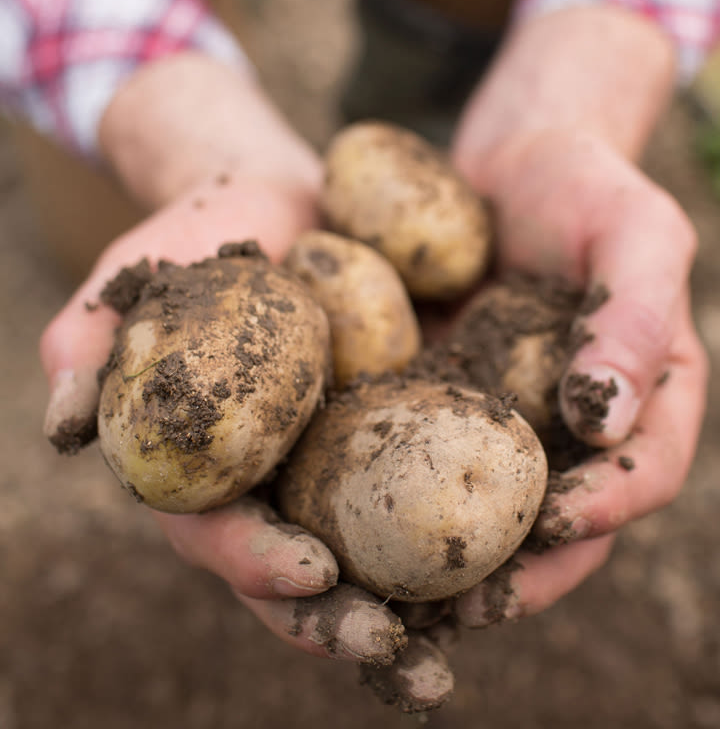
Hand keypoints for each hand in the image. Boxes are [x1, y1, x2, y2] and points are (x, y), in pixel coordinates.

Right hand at [37, 53, 417, 668]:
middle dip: (344, 618)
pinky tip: (527, 539)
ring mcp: (346, 461)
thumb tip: (60, 428)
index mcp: (213, 467)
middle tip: (396, 647)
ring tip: (476, 623)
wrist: (286, 203)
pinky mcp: (403, 427)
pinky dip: (474, 516)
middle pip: (307, 571)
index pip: (224, 535)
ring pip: (380, 547)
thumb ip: (90, 348)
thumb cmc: (203, 240)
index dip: (256, 562)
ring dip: (424, 597)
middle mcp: (283, 480)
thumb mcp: (136, 281)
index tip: (308, 572)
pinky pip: (437, 479)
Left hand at [447, 7, 708, 624]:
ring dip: (453, 560)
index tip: (559, 526)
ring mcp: (512, 420)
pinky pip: (428, 459)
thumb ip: (638, 313)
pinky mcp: (450, 402)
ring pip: (492, 508)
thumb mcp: (635, 229)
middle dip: (524, 572)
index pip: (647, 474)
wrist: (511, 165)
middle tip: (468, 607)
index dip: (611, 511)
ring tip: (400, 594)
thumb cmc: (586, 186)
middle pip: (567, 523)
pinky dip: (399, 495)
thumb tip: (607, 415)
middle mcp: (580, 425)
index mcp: (647, 396)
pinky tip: (353, 516)